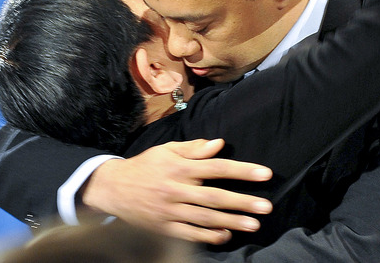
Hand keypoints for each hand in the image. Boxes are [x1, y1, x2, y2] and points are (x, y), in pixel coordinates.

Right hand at [81, 139, 272, 243]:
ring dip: (231, 221)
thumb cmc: (144, 166)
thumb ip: (193, 149)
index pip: (216, 167)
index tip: (264, 173)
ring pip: (205, 217)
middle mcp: (176, 189)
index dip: (242, 170)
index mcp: (180, 167)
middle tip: (266, 206)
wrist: (112, 188)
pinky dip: (208, 236)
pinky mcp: (163, 227)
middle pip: (214, 196)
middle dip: (242, 201)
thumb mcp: (166, 150)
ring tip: (254, 224)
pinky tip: (225, 235)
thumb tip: (219, 144)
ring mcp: (170, 210)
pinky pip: (189, 233)